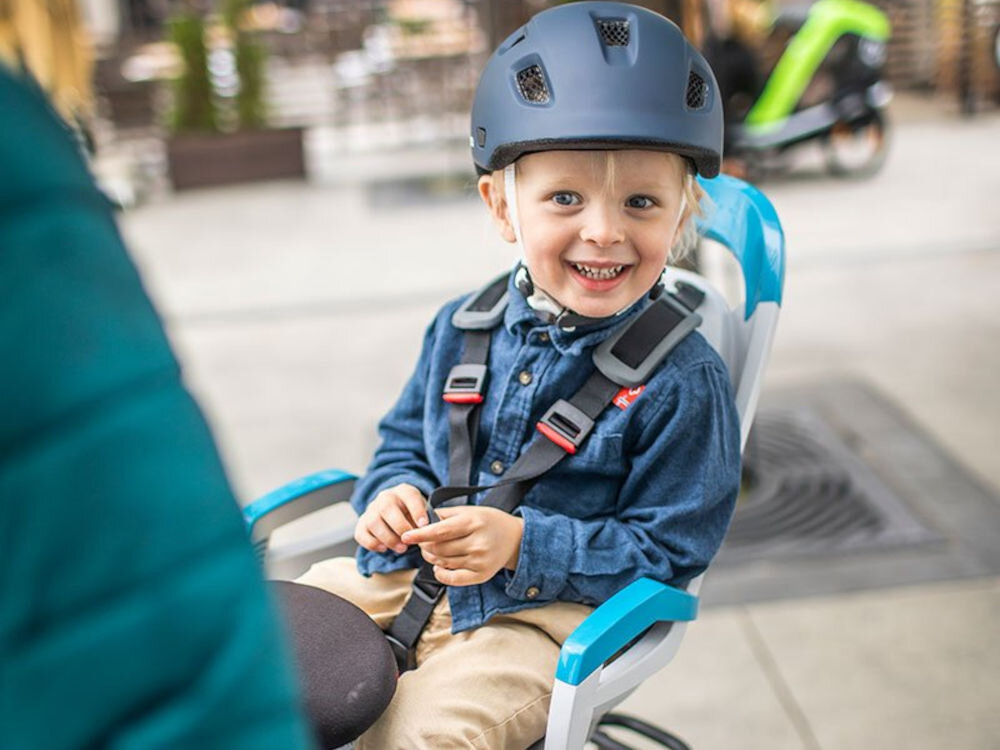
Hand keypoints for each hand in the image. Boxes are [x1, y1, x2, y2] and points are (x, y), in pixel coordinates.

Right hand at [354, 483, 429, 553]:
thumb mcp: (422, 511)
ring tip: (401, 549)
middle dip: (400, 527)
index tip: (424, 526)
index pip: (409, 496)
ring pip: (373, 522)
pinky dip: (372, 544)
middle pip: (387, 508)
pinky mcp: (362, 524)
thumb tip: (427, 533)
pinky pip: (361, 534)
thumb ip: (425, 520)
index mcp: (403, 491)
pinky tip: (384, 548)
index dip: (417, 511)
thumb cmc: (412, 514)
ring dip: (388, 538)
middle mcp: (385, 497)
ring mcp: (371, 510)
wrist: (394, 512)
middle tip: (410, 541)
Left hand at [400, 505, 523, 585]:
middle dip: (425, 546)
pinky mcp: (482, 575)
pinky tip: (438, 567)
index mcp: (473, 523)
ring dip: (432, 558)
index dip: (420, 534)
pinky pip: (453, 579)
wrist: (516, 539)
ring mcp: (480, 561)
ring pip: (444, 562)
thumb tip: (422, 518)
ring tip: (432, 551)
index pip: (441, 531)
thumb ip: (446, 514)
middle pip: (439, 548)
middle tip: (422, 542)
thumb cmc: (489, 521)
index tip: (406, 536)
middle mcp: (477, 543)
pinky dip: (441, 574)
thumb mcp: (470, 510)